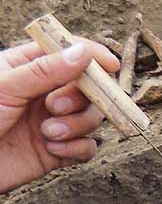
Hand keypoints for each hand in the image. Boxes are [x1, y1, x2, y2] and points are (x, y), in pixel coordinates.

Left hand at [0, 40, 120, 193]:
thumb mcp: (5, 87)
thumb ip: (45, 70)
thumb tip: (83, 52)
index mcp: (28, 68)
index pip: (68, 52)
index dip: (92, 56)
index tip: (110, 65)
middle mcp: (44, 93)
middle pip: (89, 88)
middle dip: (81, 98)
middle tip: (56, 107)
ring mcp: (53, 122)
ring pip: (92, 118)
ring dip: (77, 125)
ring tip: (48, 133)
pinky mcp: (58, 151)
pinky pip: (87, 148)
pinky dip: (77, 149)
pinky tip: (54, 150)